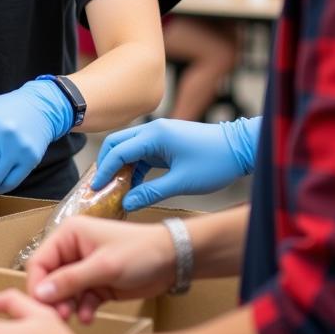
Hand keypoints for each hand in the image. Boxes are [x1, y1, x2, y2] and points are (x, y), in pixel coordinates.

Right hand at [26, 216, 176, 322]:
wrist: (174, 260)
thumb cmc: (140, 252)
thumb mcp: (103, 267)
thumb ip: (70, 280)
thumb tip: (39, 294)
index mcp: (68, 235)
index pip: (40, 261)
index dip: (38, 284)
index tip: (41, 306)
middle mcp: (72, 250)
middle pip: (50, 278)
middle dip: (53, 299)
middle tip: (60, 317)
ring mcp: (84, 268)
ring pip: (64, 292)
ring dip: (67, 306)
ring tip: (74, 319)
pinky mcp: (97, 284)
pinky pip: (80, 300)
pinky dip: (82, 309)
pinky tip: (89, 317)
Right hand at [92, 117, 260, 210]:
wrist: (240, 148)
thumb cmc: (214, 163)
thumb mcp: (182, 183)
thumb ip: (151, 193)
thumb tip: (127, 203)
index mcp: (155, 136)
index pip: (119, 152)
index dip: (104, 171)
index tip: (94, 188)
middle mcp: (153, 130)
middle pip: (117, 143)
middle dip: (105, 164)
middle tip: (99, 185)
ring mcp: (159, 134)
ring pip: (128, 147)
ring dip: (119, 166)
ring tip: (113, 188)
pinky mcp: (165, 141)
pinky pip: (141, 152)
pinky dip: (133, 167)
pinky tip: (132, 185)